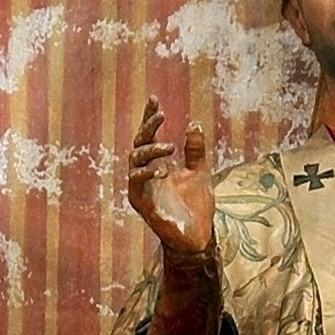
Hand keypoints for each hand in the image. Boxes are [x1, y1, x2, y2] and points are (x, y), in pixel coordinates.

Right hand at [128, 95, 215, 264]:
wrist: (198, 236)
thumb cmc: (196, 206)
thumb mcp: (199, 172)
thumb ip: (196, 151)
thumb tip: (194, 123)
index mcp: (158, 164)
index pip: (150, 136)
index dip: (149, 117)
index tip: (154, 98)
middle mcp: (146, 174)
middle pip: (139, 143)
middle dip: (148, 127)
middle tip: (161, 116)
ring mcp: (142, 188)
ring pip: (135, 161)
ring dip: (151, 151)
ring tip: (169, 148)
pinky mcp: (142, 203)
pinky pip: (137, 184)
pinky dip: (147, 174)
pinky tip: (163, 170)